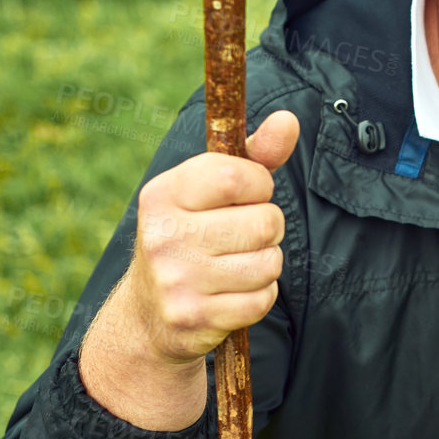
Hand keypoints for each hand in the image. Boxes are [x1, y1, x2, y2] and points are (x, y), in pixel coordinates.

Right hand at [125, 109, 299, 361]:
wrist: (149, 314)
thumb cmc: (192, 235)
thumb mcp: (210, 191)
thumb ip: (254, 155)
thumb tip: (288, 120)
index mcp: (163, 194)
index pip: (238, 175)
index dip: (260, 185)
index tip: (248, 194)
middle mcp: (164, 235)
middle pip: (266, 222)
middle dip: (269, 228)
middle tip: (243, 236)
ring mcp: (177, 279)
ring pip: (270, 263)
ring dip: (267, 264)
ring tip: (237, 265)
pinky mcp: (195, 317)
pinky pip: (262, 300)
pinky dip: (260, 296)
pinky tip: (234, 293)